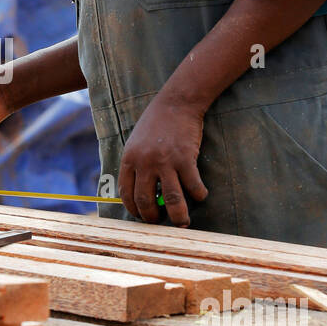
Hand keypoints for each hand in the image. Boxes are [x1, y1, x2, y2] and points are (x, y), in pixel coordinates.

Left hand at [118, 97, 207, 224]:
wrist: (176, 103)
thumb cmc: (155, 124)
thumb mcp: (136, 143)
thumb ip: (136, 165)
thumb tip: (140, 193)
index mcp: (129, 159)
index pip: (126, 193)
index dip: (133, 209)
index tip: (141, 215)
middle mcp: (144, 163)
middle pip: (145, 201)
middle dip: (152, 217)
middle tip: (160, 222)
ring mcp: (165, 161)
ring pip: (170, 199)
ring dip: (177, 215)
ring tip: (182, 222)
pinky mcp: (185, 159)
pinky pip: (192, 185)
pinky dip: (198, 194)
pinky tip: (200, 195)